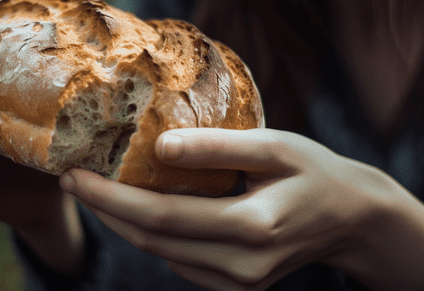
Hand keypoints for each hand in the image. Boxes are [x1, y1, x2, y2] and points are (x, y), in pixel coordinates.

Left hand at [60, 128, 423, 290]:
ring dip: (123, 223)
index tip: (73, 174)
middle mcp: (241, 265)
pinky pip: (179, 261)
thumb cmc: (314, 172)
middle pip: (151, 241)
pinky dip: (153, 235)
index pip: (160, 217)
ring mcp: (238, 282)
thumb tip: (158, 146)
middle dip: (104, 209)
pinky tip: (142, 207)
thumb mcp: (274, 147)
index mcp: (251, 227)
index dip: (109, 198)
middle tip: (73, 177)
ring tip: (97, 188)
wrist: (351, 218)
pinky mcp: (236, 286)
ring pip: (160, 254)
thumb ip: (217, 148)